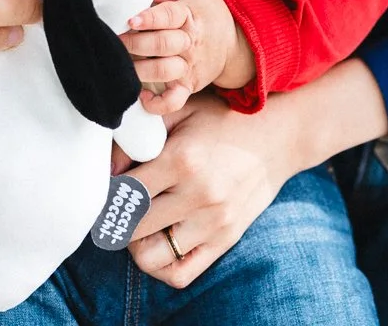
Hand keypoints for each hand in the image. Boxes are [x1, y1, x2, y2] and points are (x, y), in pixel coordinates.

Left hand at [122, 0, 255, 113]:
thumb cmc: (206, 12)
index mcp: (189, 16)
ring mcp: (189, 66)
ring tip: (121, 63)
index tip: (130, 19)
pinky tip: (141, 95)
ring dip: (140, 69)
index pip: (169, 16)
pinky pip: (174, 101)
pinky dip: (157, 104)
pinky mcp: (188, 86)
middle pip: (161, 44)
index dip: (149, 18)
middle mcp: (189, 42)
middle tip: (114, 41)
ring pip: (164, 71)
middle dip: (134, 43)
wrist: (236, 41)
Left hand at [126, 94, 295, 288]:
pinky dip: (160, 265)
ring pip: (149, 256)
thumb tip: (109, 168)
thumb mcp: (181, 113)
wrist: (280, 137)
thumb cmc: (224, 119)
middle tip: (118, 205)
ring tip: (140, 222)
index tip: (106, 185)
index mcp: (183, 160)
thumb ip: (141, 135)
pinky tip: (159, 240)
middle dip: (117, 217)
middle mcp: (199, 196)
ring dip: (135, 243)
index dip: (107, 192)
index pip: (124, 192)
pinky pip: (180, 273)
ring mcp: (214, 223)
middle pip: (131, 228)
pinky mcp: (225, 240)